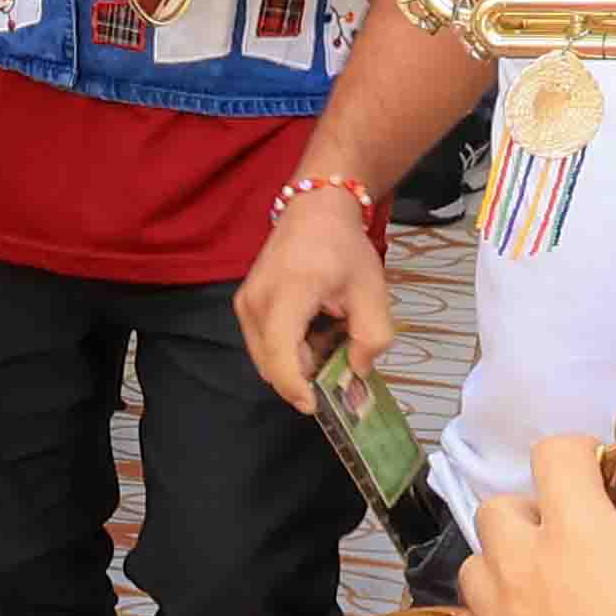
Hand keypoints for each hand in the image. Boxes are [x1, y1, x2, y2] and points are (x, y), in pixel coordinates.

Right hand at [234, 179, 394, 410]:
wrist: (315, 210)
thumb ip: (372, 337)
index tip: (316, 405)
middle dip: (302, 379)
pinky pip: (262, 344)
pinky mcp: (243, 305)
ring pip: (265, 358)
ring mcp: (244, 304)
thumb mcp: (372, 291)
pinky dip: (287, 351)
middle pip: (270, 364)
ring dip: (296, 365)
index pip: (282, 356)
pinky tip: (313, 335)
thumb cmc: (344, 248)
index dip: (296, 388)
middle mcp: (256, 302)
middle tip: (337, 371)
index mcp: (289, 294)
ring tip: (328, 344)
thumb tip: (357, 370)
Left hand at [450, 429, 615, 615]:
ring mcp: (498, 614)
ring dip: (503, 563)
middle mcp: (524, 563)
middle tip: (573, 534)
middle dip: (533, 510)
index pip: (553, 453)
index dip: (576, 452)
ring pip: (475, 564)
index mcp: (578, 529)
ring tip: (545, 583)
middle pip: (501, 507)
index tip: (600, 472)